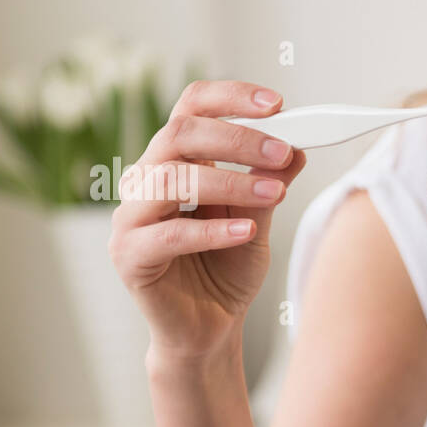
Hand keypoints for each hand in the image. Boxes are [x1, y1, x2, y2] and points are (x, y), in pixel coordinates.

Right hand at [108, 80, 307, 361]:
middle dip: (237, 139)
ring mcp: (132, 217)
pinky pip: (167, 234)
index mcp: (177, 161)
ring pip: (172, 179)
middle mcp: (148, 180)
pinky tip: (247, 231)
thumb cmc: (227, 271)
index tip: (278, 104)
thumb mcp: (258, 219)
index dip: (231, 98)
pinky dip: (212, 231)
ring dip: (230, 182)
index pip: (193, 108)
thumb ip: (269, 183)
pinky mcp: (129, 255)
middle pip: (181, 134)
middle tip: (282, 153)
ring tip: (276, 194)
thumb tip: (297, 147)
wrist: (209, 329)